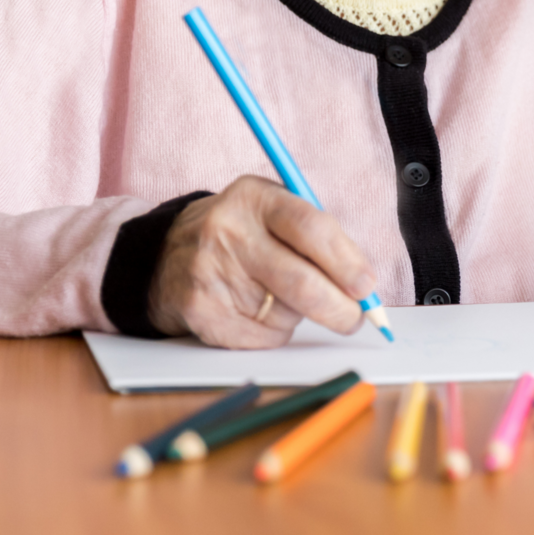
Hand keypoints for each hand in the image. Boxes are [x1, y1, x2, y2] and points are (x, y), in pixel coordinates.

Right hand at [146, 175, 381, 348]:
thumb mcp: (272, 212)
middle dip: (338, 307)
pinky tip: (255, 310)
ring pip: (284, 313)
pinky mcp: (201, 311)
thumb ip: (318, 237)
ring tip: (278, 294)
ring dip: (300, 314)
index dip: (345, 260)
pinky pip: (261, 336)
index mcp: (255, 197)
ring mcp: (210, 272)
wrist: (166, 255)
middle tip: (355, 318)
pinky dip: (274, 331)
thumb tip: (364, 286)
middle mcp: (228, 231)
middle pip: (300, 281)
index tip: (367, 285)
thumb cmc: (242, 233)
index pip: (310, 227)